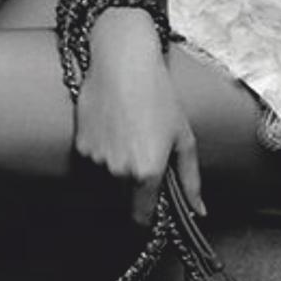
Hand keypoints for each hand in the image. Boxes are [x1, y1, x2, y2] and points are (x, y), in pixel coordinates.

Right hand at [70, 11, 205, 228]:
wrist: (123, 63)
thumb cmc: (159, 97)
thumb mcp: (184, 138)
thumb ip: (190, 180)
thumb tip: (199, 211)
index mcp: (147, 172)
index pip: (142, 216)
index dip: (148, 215)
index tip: (152, 207)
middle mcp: (119, 171)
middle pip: (126, 194)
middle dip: (136, 181)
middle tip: (145, 147)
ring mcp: (97, 159)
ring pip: (109, 176)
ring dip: (118, 164)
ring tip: (129, 130)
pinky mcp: (81, 146)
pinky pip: (94, 158)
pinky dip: (103, 149)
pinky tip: (113, 124)